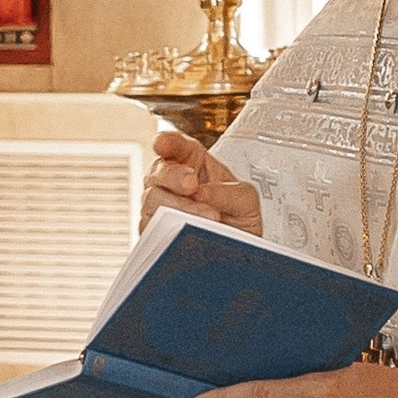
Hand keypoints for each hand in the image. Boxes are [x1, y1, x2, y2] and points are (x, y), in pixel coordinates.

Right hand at [142, 127, 261, 233]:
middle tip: (192, 185)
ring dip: (178, 207)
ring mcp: (160, 207)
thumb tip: (201, 194)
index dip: (167, 141)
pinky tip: (187, 233)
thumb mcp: (246, 199)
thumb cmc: (239, 220)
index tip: (163, 144)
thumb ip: (228, 192)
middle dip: (172, 176)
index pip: (175, 145)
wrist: (239, 255)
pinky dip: (168, 230)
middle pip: (157, 171)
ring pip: (151, 200)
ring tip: (208, 217)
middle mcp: (171, 183)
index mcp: (192, 163)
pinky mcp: (155, 233)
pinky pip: (151, 229)